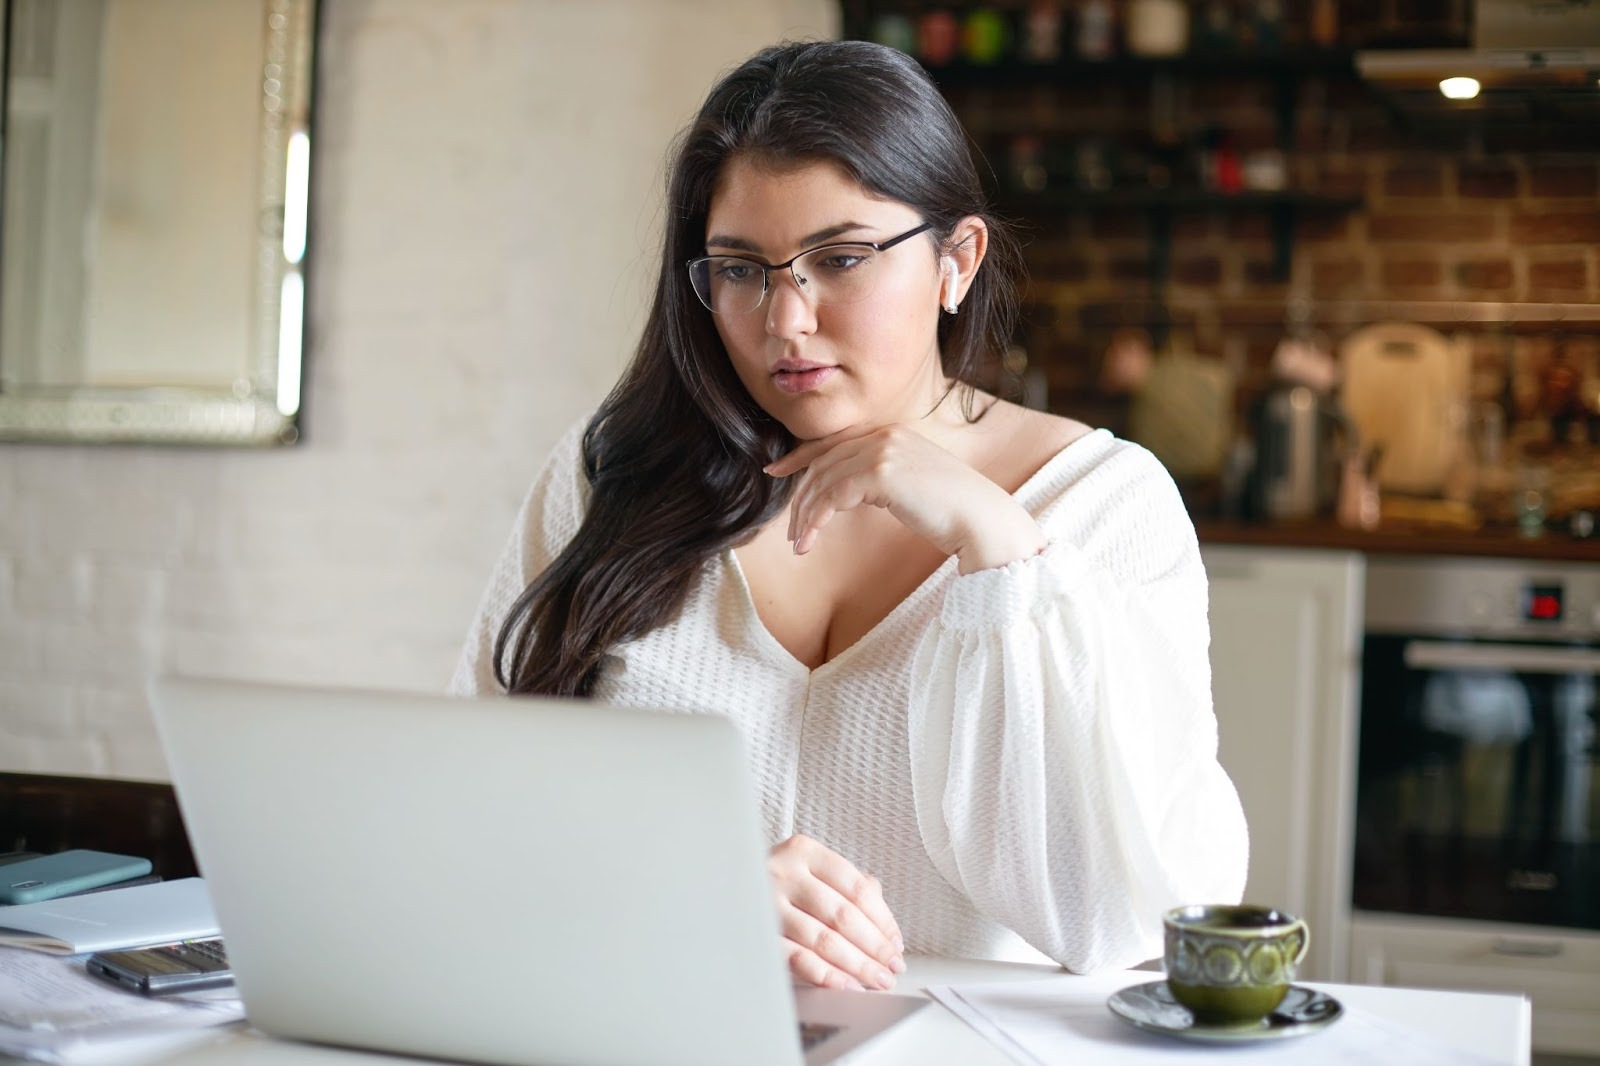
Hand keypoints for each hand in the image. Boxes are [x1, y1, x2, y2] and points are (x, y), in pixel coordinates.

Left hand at [764, 424, 1045, 573]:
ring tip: (799, 544)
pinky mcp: (882, 472)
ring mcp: (884, 450)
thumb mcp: (911, 486)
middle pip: (824, 463)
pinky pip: (833, 496)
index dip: (800, 456)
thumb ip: (880, 480)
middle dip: (801, 498)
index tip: (775, 471)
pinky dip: (816, 521)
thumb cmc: (952, 513)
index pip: (834, 442)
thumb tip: (845, 493)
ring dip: (805, 515)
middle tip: (791, 531)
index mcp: (892, 433)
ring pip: (824, 481)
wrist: (983, 522)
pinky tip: (810, 542)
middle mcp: (885, 434)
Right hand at [768, 834, 904, 990]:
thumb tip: (885, 925)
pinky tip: (847, 986)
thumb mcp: (808, 870)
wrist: (718, 887)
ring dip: (858, 965)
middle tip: (893, 966)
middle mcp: (783, 872)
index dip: (883, 919)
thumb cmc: (775, 882)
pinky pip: (798, 959)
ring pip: (825, 940)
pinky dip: (827, 975)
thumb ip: (847, 886)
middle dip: (875, 947)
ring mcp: (767, 903)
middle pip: (844, 915)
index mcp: (803, 850)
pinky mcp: (756, 933)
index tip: (896, 943)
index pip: (857, 887)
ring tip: (878, 980)